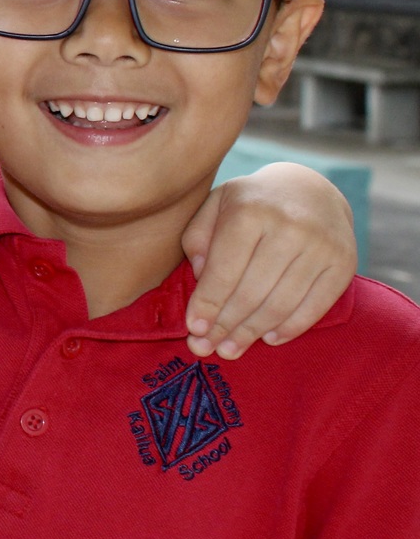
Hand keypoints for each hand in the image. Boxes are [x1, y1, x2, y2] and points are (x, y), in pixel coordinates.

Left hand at [182, 162, 356, 359]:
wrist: (310, 189)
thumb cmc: (251, 203)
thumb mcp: (216, 205)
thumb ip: (198, 237)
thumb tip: (199, 277)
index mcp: (250, 210)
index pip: (224, 270)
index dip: (207, 304)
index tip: (193, 328)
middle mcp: (288, 226)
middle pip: (251, 292)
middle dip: (225, 325)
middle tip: (207, 347)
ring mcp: (321, 245)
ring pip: (281, 304)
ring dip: (252, 333)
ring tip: (231, 349)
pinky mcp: (344, 262)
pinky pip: (314, 307)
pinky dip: (289, 328)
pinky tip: (267, 338)